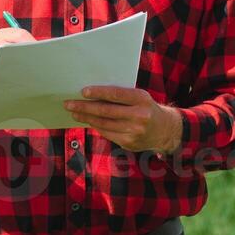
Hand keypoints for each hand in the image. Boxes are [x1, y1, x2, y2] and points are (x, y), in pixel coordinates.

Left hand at [65, 86, 182, 154]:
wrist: (165, 130)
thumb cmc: (146, 108)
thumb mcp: (140, 97)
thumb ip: (121, 96)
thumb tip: (92, 95)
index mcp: (141, 99)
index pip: (115, 94)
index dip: (98, 93)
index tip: (82, 92)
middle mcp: (139, 116)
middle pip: (106, 111)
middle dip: (84, 107)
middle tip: (69, 104)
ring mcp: (134, 131)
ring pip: (103, 124)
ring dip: (86, 118)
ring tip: (74, 113)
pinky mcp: (129, 143)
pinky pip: (107, 133)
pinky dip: (96, 126)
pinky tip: (88, 121)